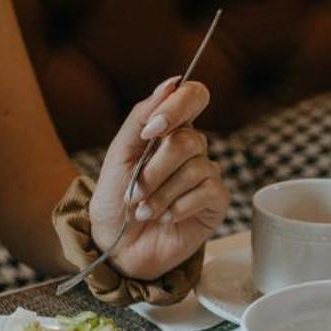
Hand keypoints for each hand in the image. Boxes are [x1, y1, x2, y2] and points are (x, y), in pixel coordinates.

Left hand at [88, 77, 227, 280]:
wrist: (115, 247)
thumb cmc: (115, 201)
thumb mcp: (118, 155)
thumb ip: (141, 117)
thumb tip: (171, 83)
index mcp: (169, 130)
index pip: (193, 96)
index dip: (177, 107)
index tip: (151, 130)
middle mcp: (192, 149)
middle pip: (189, 140)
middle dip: (155, 170)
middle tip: (135, 192)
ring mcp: (206, 176)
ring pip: (197, 168)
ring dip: (161, 194)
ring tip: (143, 211)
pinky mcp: (215, 203)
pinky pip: (209, 192)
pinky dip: (179, 207)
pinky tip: (165, 218)